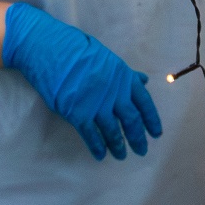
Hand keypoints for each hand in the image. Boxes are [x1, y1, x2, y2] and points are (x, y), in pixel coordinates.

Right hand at [1, 3, 162, 160]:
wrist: (49, 48)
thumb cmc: (76, 49)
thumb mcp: (106, 57)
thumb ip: (125, 74)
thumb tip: (143, 81)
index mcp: (123, 76)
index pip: (144, 103)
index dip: (151, 120)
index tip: (156, 134)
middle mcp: (114, 92)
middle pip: (131, 121)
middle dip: (137, 138)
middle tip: (141, 150)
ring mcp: (96, 104)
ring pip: (113, 131)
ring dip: (118, 146)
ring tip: (121, 155)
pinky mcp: (77, 113)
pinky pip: (91, 135)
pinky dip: (97, 147)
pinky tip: (101, 155)